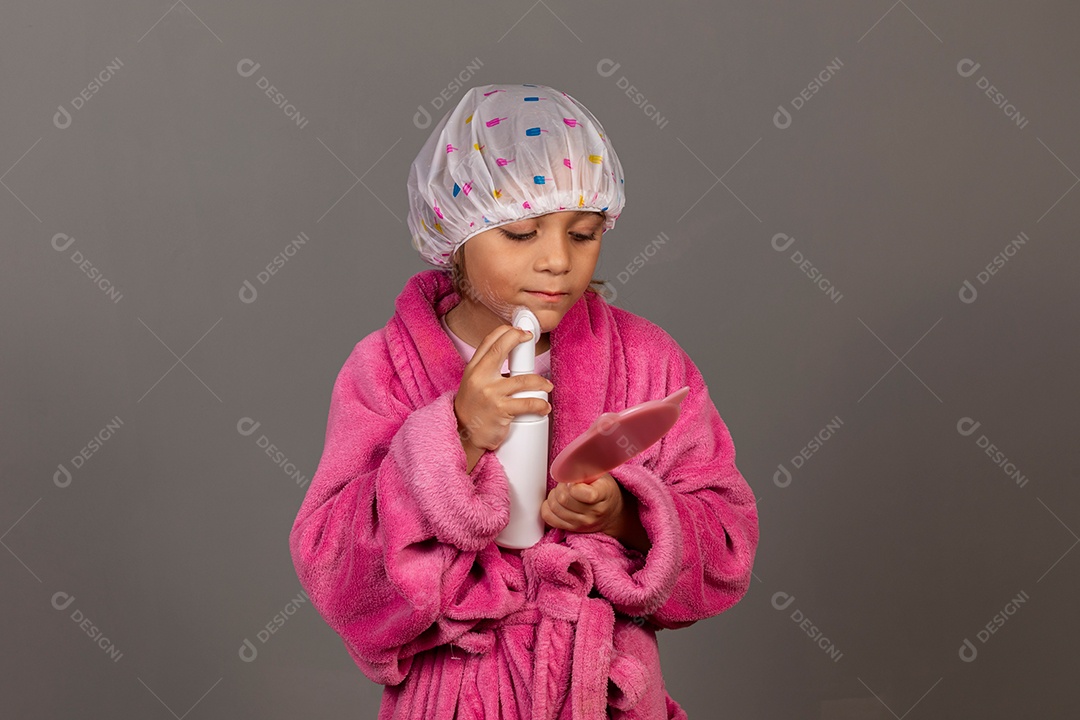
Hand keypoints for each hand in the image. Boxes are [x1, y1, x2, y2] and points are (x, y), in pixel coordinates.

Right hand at [454, 324, 553, 453]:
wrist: (465, 434)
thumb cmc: (473, 407)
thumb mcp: (474, 382)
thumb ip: (488, 368)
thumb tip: (512, 353)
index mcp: (473, 369)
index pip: (488, 341)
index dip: (507, 331)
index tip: (520, 331)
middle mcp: (480, 377)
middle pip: (501, 348)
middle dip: (520, 338)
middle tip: (531, 340)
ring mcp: (491, 393)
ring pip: (524, 379)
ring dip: (541, 382)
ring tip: (547, 386)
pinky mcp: (501, 410)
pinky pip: (528, 403)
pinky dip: (541, 404)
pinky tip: (544, 407)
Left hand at [541, 472, 624, 535]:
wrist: (612, 513)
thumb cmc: (604, 490)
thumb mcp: (601, 475)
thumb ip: (585, 470)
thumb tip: (566, 468)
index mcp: (604, 494)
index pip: (584, 493)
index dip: (573, 484)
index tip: (573, 481)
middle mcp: (594, 512)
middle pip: (564, 499)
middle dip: (560, 487)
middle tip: (565, 484)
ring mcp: (582, 523)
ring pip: (554, 508)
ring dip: (553, 496)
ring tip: (562, 492)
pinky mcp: (572, 529)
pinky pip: (549, 518)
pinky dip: (547, 507)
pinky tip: (555, 502)